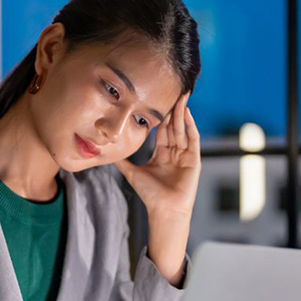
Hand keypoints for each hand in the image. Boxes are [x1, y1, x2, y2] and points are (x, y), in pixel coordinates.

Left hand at [112, 91, 200, 218]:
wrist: (163, 210)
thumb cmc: (150, 195)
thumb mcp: (132, 173)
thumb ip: (122, 162)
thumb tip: (107, 153)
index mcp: (162, 154)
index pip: (162, 130)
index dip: (160, 116)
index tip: (156, 100)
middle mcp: (175, 153)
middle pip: (174, 126)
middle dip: (173, 109)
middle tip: (172, 90)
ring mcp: (185, 155)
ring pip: (183, 129)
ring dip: (181, 113)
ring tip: (180, 96)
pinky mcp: (194, 159)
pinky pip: (192, 139)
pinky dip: (190, 125)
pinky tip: (186, 113)